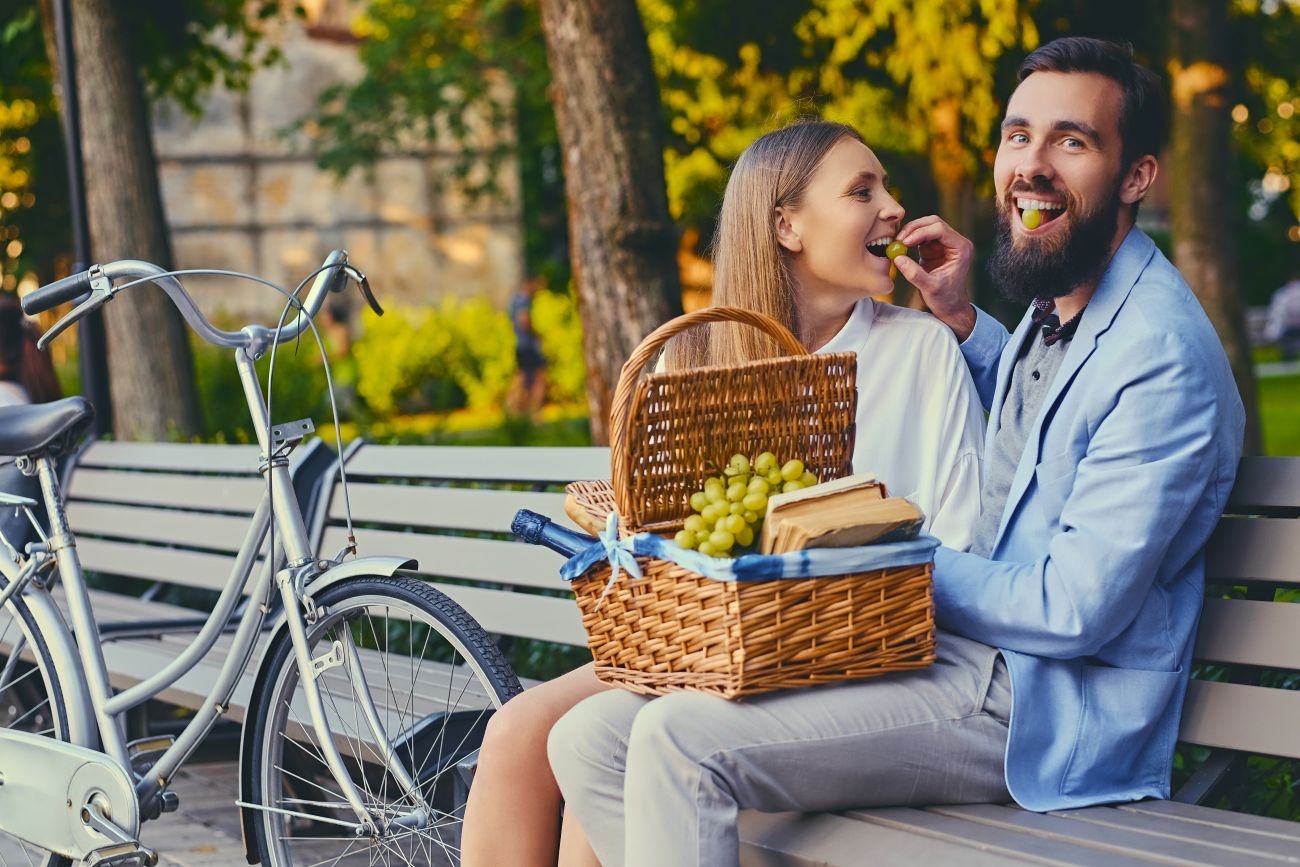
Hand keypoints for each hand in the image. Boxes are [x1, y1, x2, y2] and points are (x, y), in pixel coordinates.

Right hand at [894, 216, 976, 341]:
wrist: (950, 307)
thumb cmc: (945, 299)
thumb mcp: (930, 288)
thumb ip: (914, 273)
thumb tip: (897, 257)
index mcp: (961, 248)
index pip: (940, 230)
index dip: (920, 232)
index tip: (904, 242)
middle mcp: (955, 242)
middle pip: (933, 222)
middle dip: (914, 228)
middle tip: (898, 240)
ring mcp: (945, 244)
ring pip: (926, 226)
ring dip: (910, 232)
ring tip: (897, 244)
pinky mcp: (934, 248)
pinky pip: (920, 236)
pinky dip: (909, 239)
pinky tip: (900, 247)